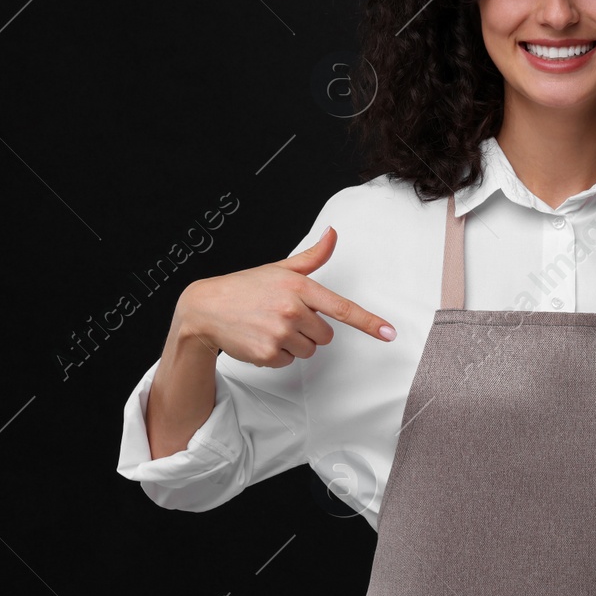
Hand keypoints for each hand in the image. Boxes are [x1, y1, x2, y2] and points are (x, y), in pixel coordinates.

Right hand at [176, 227, 395, 367]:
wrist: (206, 308)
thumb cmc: (246, 287)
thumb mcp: (280, 268)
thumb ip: (312, 256)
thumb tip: (333, 233)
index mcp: (299, 287)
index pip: (342, 308)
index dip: (368, 322)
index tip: (389, 333)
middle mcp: (292, 310)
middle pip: (326, 336)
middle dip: (310, 330)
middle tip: (284, 317)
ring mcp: (279, 333)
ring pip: (309, 350)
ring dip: (295, 343)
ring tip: (270, 327)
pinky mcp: (267, 354)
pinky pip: (290, 362)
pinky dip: (278, 355)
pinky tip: (261, 339)